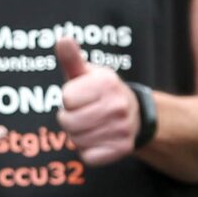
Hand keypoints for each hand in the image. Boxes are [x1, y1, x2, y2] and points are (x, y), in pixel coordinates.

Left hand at [55, 37, 139, 163]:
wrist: (135, 114)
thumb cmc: (101, 92)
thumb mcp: (88, 73)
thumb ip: (72, 59)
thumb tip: (62, 40)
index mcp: (107, 82)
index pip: (67, 98)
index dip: (69, 99)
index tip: (81, 96)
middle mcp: (118, 105)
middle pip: (68, 122)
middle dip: (69, 119)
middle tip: (82, 114)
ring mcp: (122, 128)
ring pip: (76, 141)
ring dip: (78, 136)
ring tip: (91, 125)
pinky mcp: (122, 149)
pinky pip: (88, 157)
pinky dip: (88, 151)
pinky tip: (99, 139)